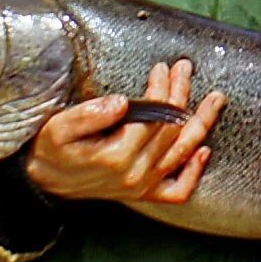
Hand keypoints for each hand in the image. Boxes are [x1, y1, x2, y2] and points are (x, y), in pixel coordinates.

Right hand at [25, 59, 224, 203]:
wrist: (44, 182)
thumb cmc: (52, 149)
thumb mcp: (60, 127)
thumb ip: (89, 115)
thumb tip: (122, 102)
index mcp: (116, 156)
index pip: (153, 117)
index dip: (162, 90)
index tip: (163, 67)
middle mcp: (135, 174)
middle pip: (171, 129)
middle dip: (180, 94)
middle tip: (184, 68)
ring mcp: (142, 187)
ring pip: (183, 154)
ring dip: (202, 123)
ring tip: (216, 99)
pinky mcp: (144, 194)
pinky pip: (178, 190)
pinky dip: (194, 172)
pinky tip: (204, 150)